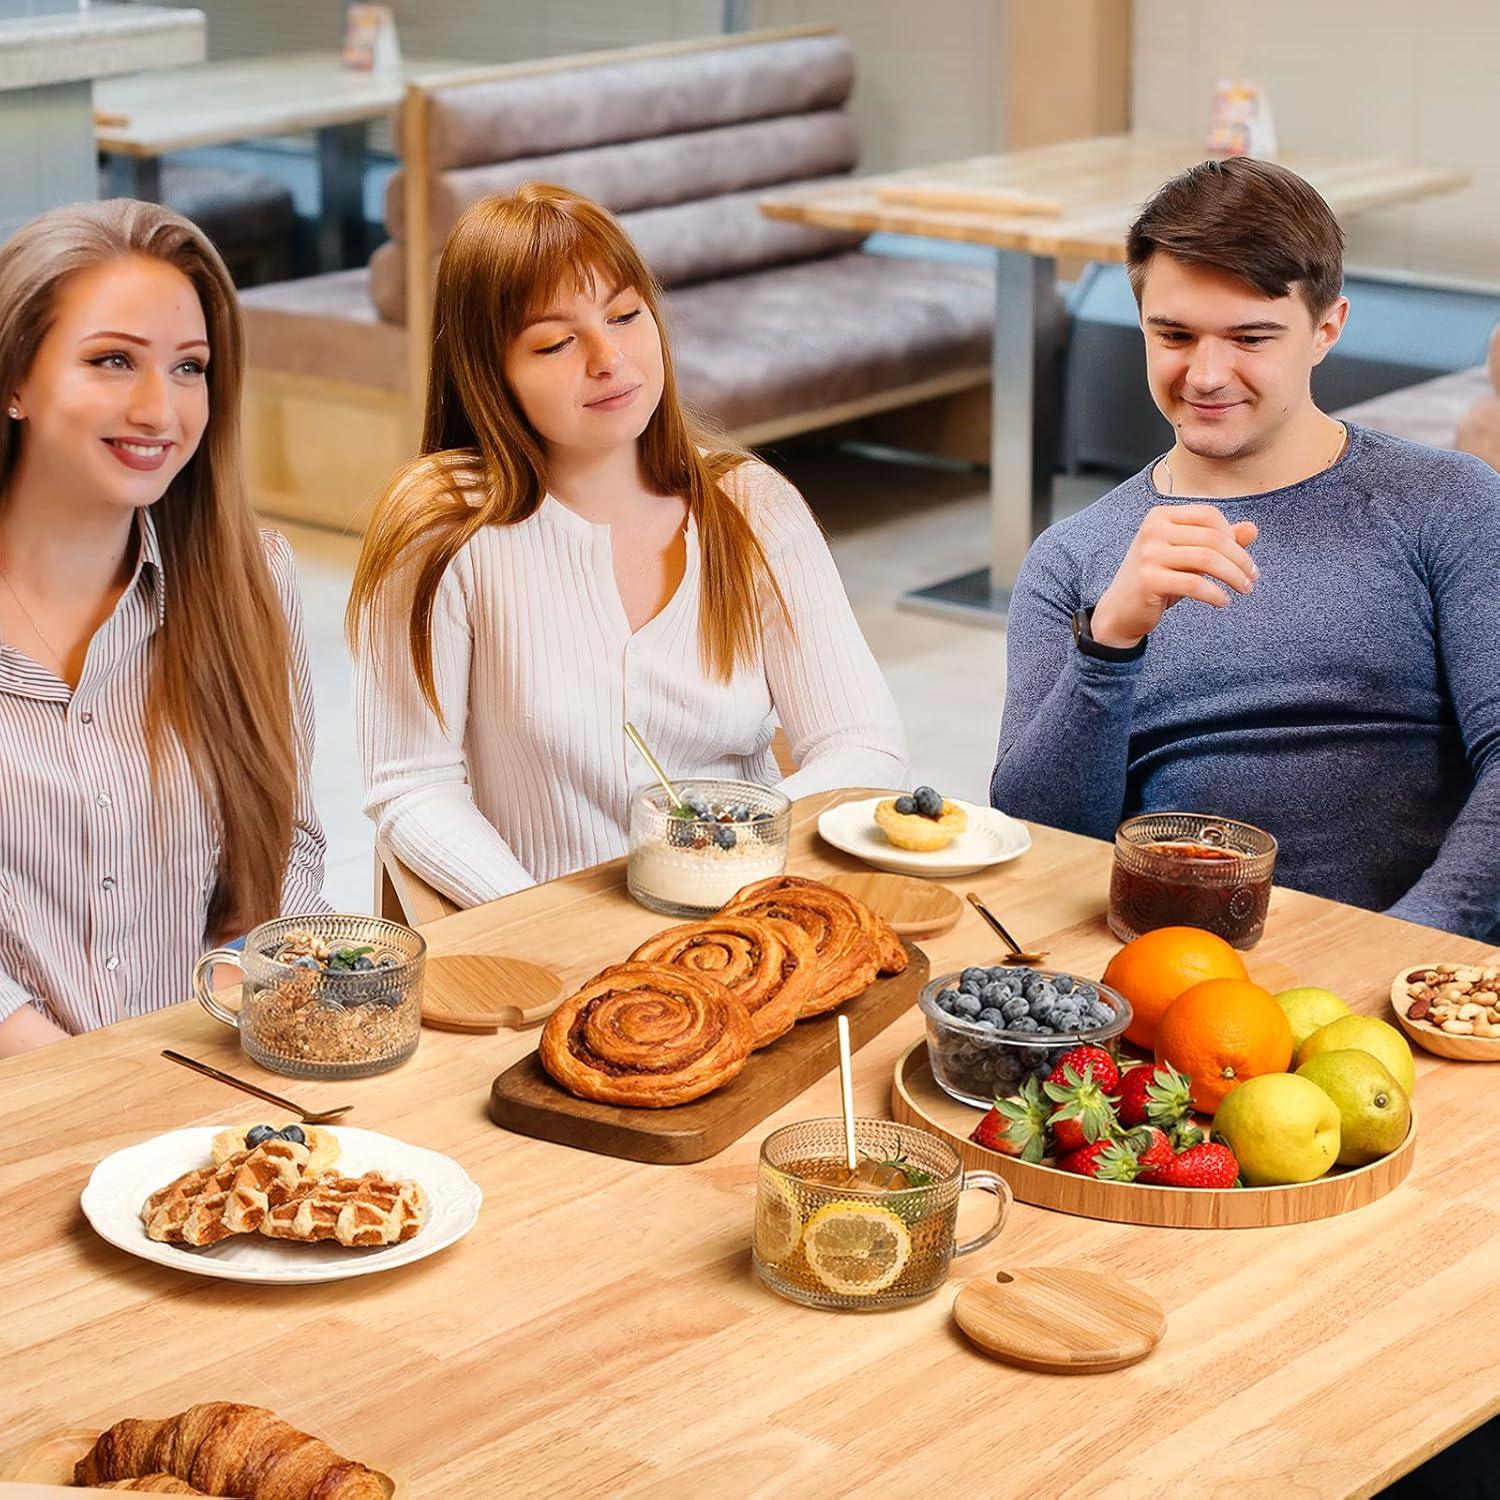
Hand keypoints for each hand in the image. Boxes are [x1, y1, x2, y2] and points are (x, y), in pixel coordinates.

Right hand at [1090, 503, 1258, 648]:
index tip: (1242, 557)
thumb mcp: (1188, 557)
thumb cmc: (1156, 580)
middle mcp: (1153, 530)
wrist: (1120, 610)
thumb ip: (1218, 541)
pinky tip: (1222, 602)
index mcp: (1161, 516)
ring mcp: (1148, 554)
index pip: (1209, 515)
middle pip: (1213, 537)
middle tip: (1251, 578)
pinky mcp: (1149, 579)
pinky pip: (1194, 584)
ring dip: (1233, 576)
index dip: (1232, 535)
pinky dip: (1215, 594)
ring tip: (1244, 589)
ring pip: (1207, 559)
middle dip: (1240, 559)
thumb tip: (1252, 529)